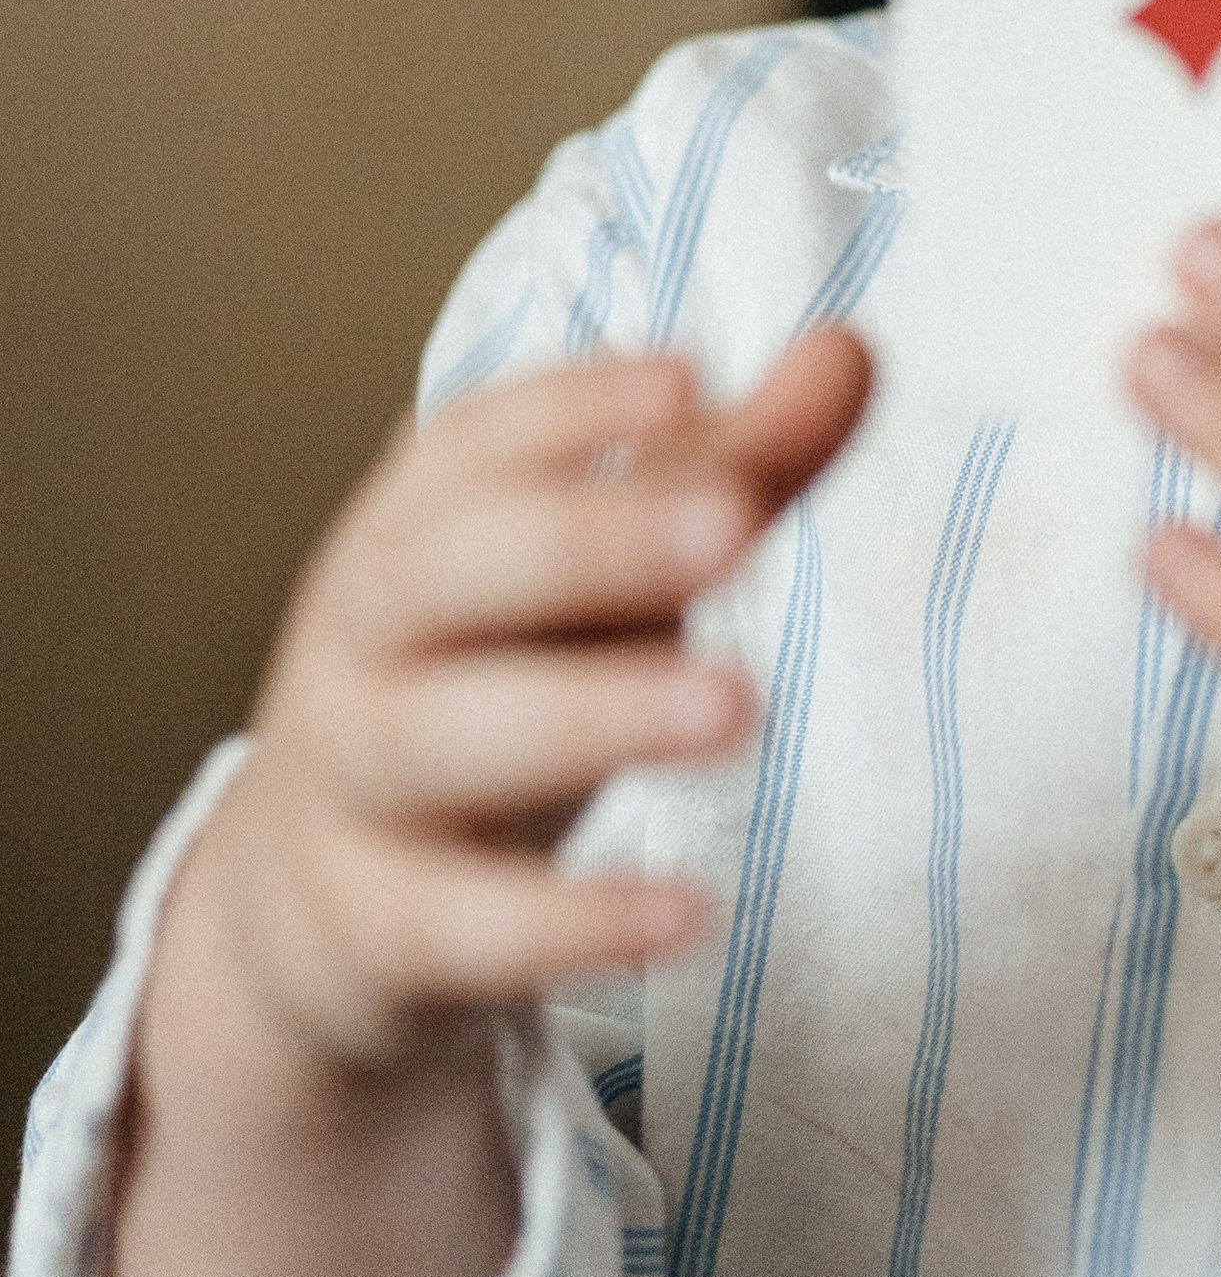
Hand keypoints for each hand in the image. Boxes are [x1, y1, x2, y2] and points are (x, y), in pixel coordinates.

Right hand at [194, 328, 871, 1076]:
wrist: (310, 912)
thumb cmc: (491, 685)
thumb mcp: (596, 582)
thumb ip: (726, 471)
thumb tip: (853, 349)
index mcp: (414, 528)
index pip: (468, 445)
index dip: (570, 407)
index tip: (689, 377)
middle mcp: (361, 640)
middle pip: (444, 570)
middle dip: (586, 540)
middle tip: (736, 524)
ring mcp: (349, 785)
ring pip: (438, 737)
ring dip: (588, 716)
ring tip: (739, 708)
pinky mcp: (369, 927)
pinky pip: (458, 922)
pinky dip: (567, 919)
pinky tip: (689, 913)